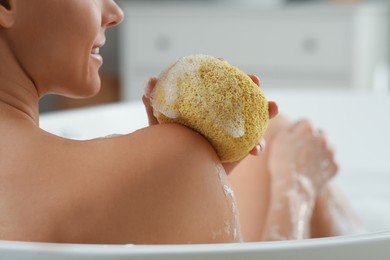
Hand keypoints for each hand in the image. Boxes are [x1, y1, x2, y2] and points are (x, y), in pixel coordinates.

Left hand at [142, 75, 278, 173]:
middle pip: (238, 94)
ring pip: (253, 116)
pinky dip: (258, 144)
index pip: (214, 81)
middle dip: (249, 84)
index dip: (219, 69)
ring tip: (274, 106)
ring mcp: (232, 130)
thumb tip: (152, 80)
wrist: (179, 177)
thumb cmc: (169, 149)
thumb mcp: (159, 128)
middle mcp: (220, 114)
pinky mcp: (240, 148)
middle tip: (255, 79)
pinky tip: (256, 150)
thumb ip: (154, 106)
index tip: (222, 61)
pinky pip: (254, 143)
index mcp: (204, 105)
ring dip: (266, 109)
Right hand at [269, 120, 337, 195]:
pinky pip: (330, 163)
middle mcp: (322, 137)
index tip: (292, 141)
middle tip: (300, 152)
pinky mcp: (335, 166)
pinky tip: (312, 171)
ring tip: (307, 162)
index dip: (297, 132)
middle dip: (312, 140)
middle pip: (319, 134)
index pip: (305, 124)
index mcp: (307, 128)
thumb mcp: (279, 140)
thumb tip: (298, 126)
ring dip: (319, 152)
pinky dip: (323, 165)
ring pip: (327, 148)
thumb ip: (290, 128)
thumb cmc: (282, 163)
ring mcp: (330, 152)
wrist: (292, 188)